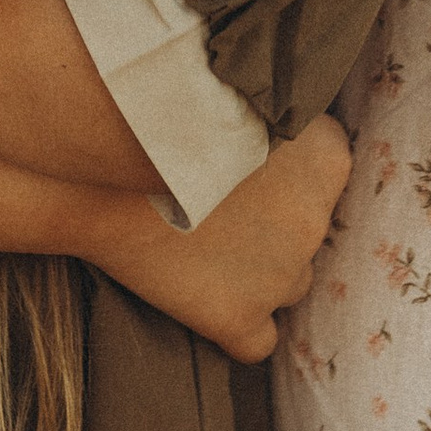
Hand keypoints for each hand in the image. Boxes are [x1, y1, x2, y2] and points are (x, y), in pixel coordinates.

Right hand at [87, 117, 351, 362]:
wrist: (104, 163)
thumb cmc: (166, 110)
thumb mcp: (237, 91)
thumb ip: (271, 107)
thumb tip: (274, 111)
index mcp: (323, 156)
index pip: (326, 162)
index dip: (285, 162)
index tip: (246, 156)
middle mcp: (314, 219)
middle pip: (305, 224)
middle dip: (271, 219)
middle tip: (218, 201)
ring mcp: (281, 274)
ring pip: (289, 279)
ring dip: (258, 268)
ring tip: (204, 247)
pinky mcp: (239, 317)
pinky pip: (258, 340)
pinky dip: (238, 327)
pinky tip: (206, 303)